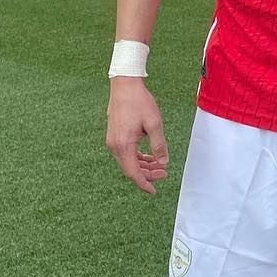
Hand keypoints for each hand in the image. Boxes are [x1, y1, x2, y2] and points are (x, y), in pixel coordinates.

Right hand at [106, 79, 169, 194]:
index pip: (133, 172)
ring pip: (128, 161)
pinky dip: (137, 157)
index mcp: (123, 145)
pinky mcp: (114, 135)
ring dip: (143, 165)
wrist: (125, 85)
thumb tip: (164, 162)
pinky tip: (149, 155)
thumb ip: (159, 145)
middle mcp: (114, 145)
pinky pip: (126, 152)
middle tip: (164, 173)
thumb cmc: (139, 102)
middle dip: (147, 174)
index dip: (144, 183)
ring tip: (160, 164)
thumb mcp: (154, 123)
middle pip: (130, 168)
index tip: (154, 191)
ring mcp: (112, 140)